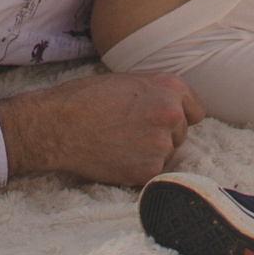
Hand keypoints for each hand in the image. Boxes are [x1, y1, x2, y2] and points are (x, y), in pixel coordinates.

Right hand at [0, 71, 204, 187]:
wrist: (57, 125)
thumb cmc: (85, 98)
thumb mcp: (127, 81)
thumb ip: (157, 92)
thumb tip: (176, 108)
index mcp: (170, 87)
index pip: (195, 111)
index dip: (178, 117)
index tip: (161, 121)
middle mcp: (172, 113)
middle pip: (181, 134)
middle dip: (161, 135)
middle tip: (129, 132)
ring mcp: (162, 143)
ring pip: (167, 154)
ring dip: (150, 153)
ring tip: (119, 143)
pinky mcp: (149, 169)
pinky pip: (153, 173)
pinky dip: (138, 170)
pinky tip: (116, 158)